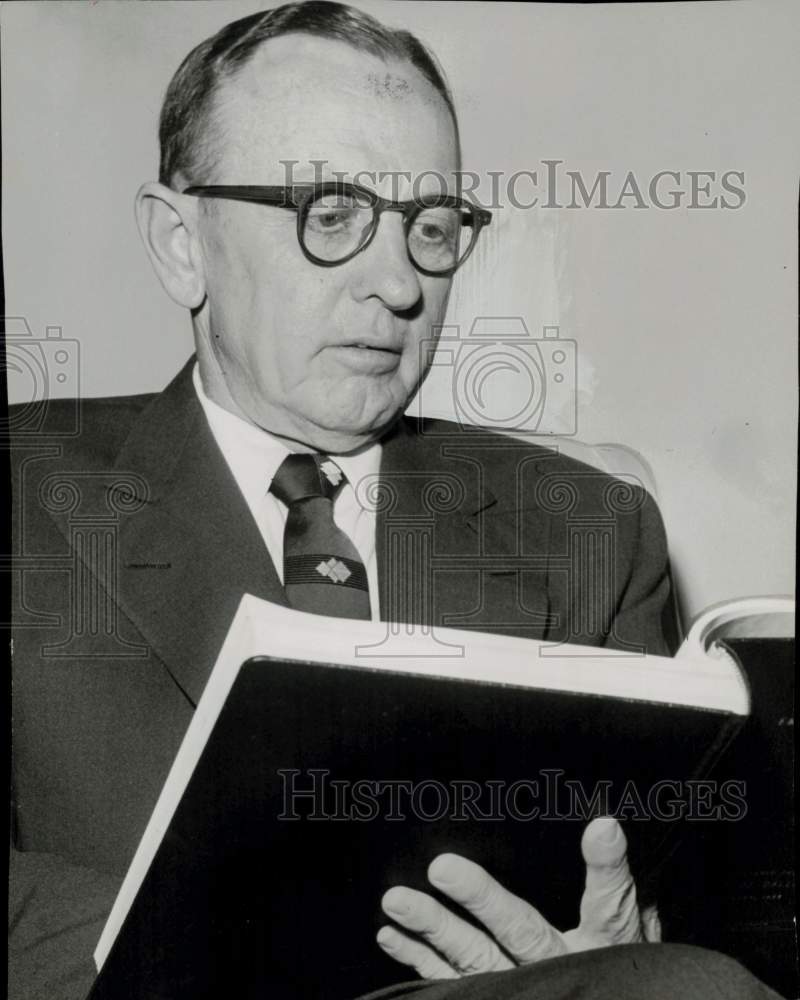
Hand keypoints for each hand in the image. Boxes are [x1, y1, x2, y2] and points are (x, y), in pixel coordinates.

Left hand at [376, 816, 660, 979]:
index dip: (605, 867)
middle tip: (442, 867)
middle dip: (481, 900)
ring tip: (397, 901)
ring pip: (475, 959)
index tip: (601, 827)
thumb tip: (606, 825)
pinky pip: (450, 983)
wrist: (597, 999)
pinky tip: (391, 936)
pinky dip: (418, 960)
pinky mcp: (490, 999)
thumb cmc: (611, 964)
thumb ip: (613, 883)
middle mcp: (559, 969)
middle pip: (521, 933)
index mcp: (600, 945)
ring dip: (434, 928)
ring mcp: (522, 989)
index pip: (608, 904)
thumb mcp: (627, 928)